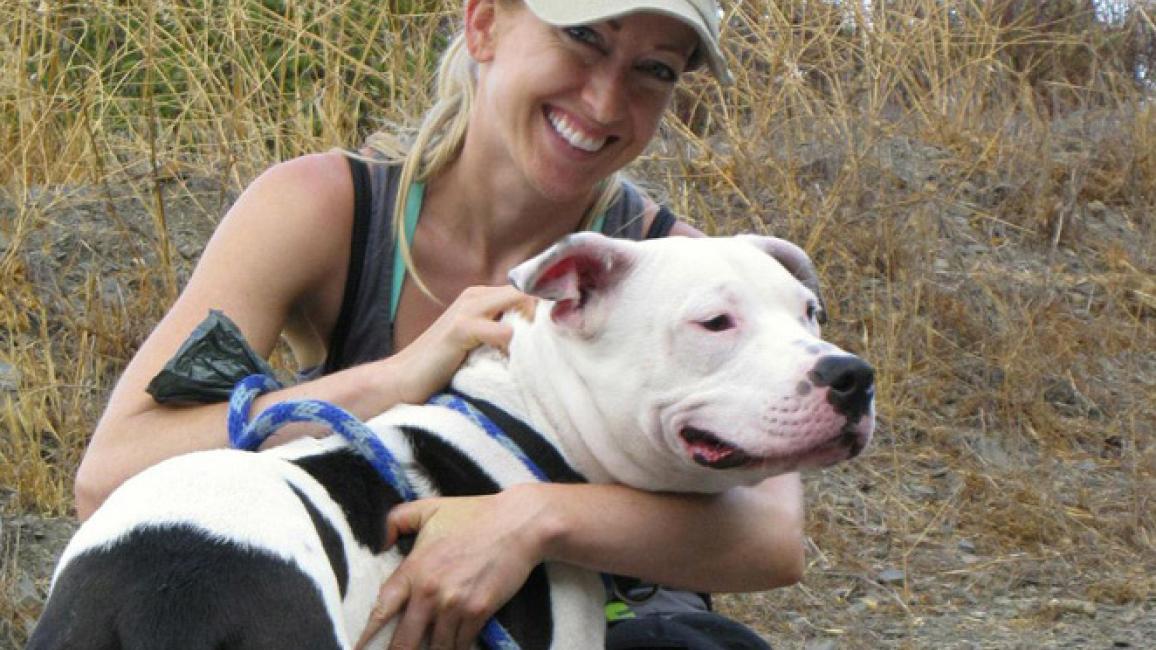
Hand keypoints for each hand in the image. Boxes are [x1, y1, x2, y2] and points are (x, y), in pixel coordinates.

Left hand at [355, 488, 549, 649]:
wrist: (519, 524)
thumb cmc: (474, 514)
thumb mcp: (430, 508)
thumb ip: (396, 519)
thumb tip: (380, 543)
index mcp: (414, 569)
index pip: (381, 610)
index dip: (367, 634)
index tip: (357, 648)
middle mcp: (430, 592)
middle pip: (404, 641)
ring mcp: (455, 605)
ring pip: (435, 647)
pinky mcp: (479, 612)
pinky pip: (461, 643)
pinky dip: (455, 649)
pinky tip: (452, 648)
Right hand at [389, 285, 535, 404]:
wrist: (403, 378)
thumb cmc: (444, 365)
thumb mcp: (480, 343)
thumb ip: (503, 332)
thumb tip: (539, 339)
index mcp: (481, 296)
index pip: (526, 290)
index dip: (545, 309)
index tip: (556, 333)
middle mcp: (475, 295)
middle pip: (527, 291)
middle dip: (543, 316)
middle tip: (548, 346)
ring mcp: (467, 309)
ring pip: (518, 300)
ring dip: (530, 328)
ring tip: (529, 354)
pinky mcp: (460, 328)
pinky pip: (502, 330)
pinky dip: (512, 346)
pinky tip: (509, 363)